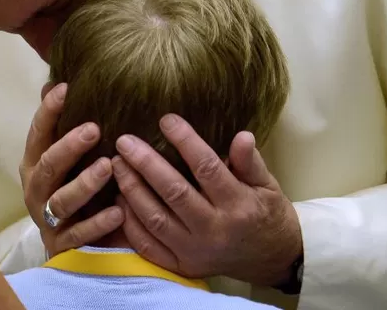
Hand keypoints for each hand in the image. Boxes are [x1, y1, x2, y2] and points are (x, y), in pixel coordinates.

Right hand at [20, 83, 124, 256]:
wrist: (72, 246)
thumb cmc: (73, 189)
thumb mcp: (67, 158)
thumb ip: (62, 125)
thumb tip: (55, 80)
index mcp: (36, 164)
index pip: (38, 134)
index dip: (48, 112)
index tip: (65, 89)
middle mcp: (37, 190)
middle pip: (47, 166)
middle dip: (68, 147)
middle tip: (94, 128)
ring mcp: (49, 219)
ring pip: (62, 200)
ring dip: (84, 183)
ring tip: (108, 167)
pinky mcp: (64, 244)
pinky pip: (80, 234)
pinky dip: (99, 223)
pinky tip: (120, 212)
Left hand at [112, 114, 301, 286]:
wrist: (270, 259)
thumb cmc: (266, 214)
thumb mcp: (268, 185)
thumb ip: (251, 162)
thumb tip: (242, 135)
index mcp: (238, 205)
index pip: (207, 168)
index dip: (185, 141)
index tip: (166, 119)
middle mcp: (214, 230)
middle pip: (173, 192)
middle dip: (145, 164)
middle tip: (125, 141)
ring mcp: (195, 251)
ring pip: (155, 218)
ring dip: (132, 190)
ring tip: (116, 164)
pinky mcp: (181, 267)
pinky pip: (148, 246)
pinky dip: (130, 224)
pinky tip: (119, 200)